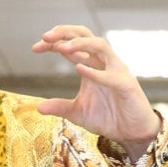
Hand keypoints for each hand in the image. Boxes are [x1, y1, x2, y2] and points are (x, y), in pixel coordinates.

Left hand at [32, 25, 159, 160]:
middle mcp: (103, 62)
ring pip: (100, 45)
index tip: (35, 48)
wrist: (132, 134)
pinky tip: (78, 68)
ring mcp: (116, 71)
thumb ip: (60, 107)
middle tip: (45, 37)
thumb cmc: (107, 118)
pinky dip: (95, 71)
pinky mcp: (126, 85)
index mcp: (90, 64)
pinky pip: (110, 75)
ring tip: (62, 47)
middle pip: (85, 35)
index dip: (52, 43)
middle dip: (65, 32)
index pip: (70, 44)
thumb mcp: (77, 112)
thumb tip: (38, 108)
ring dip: (80, 44)